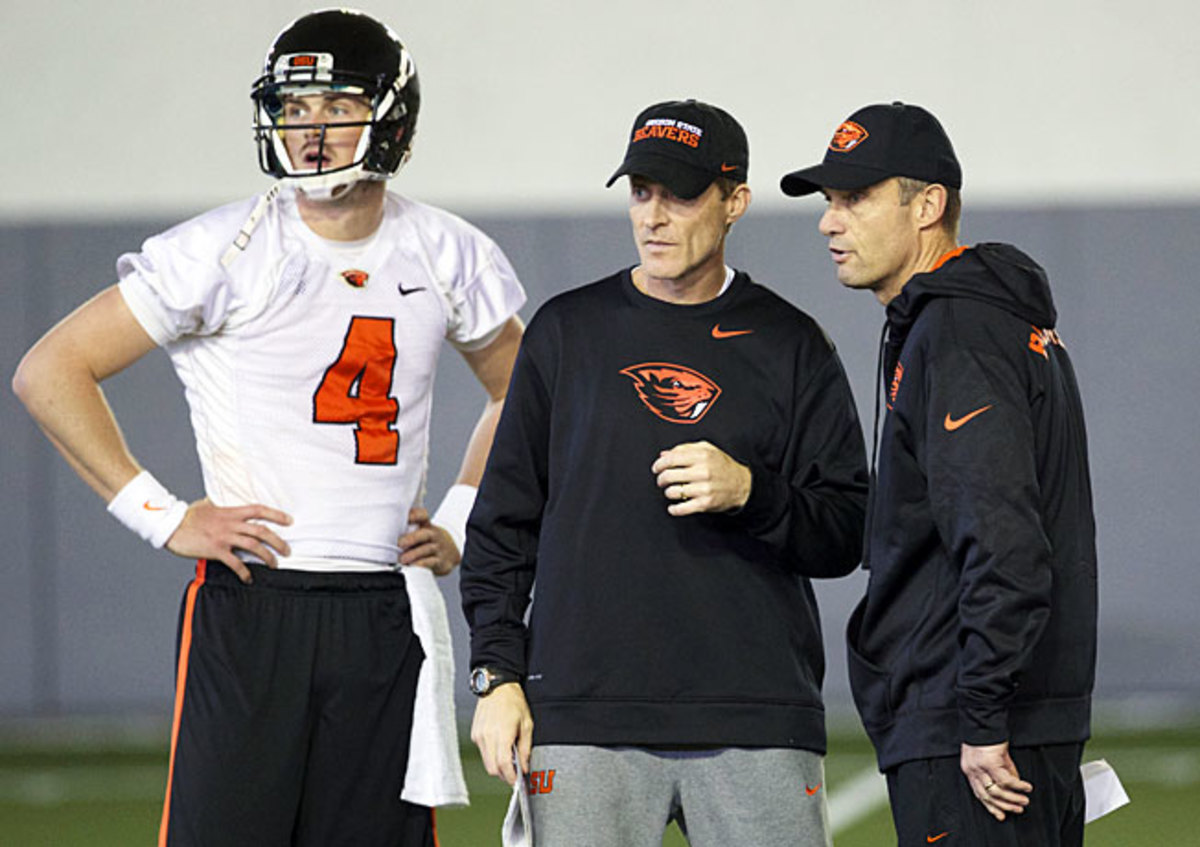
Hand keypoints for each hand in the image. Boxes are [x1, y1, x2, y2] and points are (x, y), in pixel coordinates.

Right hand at [165, 498, 291, 583]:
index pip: (259, 510)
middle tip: (287, 550)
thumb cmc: (187, 516)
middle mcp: (230, 524)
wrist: (170, 525)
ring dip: (267, 556)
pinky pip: (235, 563)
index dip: (276, 514)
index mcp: (231, 512)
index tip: (289, 520)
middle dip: (278, 541)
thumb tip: (225, 503)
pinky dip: (244, 572)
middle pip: (261, 531)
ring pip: (253, 546)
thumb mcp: (207, 505)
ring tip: (275, 564)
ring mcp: (224, 537)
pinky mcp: (215, 550)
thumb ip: (220, 506)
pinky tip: (248, 578)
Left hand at [398, 507, 459, 575]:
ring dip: (414, 554)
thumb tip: (382, 533)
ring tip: (402, 559)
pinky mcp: (440, 561)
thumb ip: (406, 530)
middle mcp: (433, 535)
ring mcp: (437, 548)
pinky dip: (422, 564)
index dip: (414, 515)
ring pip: (427, 549)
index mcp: (426, 525)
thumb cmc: (426, 542)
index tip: (405, 518)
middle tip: (400, 544)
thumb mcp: (421, 532)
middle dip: (411, 539)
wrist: (450, 553)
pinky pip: (432, 562)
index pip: (422, 515)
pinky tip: (413, 566)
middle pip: (424, 534)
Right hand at [470, 683, 532, 785]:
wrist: (497, 687)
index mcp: (502, 734)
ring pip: (486, 762)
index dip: (511, 777)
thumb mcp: (526, 724)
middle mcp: (487, 736)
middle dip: (504, 774)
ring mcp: (479, 736)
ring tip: (509, 756)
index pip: (504, 765)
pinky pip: (482, 752)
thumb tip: (524, 766)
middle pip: (493, 768)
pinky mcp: (475, 734)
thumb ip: (525, 749)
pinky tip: (500, 746)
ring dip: (497, 765)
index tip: (517, 781)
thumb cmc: (513, 701)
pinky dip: (491, 755)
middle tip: (514, 772)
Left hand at [652, 440, 751, 515]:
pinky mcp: (705, 503)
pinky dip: (674, 509)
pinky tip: (673, 507)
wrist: (743, 485)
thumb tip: (664, 454)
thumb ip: (685, 449)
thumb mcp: (708, 450)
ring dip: (668, 492)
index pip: (671, 459)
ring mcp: (704, 489)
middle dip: (661, 479)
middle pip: (669, 475)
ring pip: (673, 492)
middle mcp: (703, 471)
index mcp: (702, 456)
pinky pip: (682, 508)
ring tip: (673, 491)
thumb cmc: (723, 466)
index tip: (656, 468)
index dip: (659, 464)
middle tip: (662, 480)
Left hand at [960, 741, 1031, 820]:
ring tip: (1024, 800)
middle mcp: (972, 770)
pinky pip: (1006, 780)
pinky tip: (1026, 787)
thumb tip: (1015, 785)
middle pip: (987, 796)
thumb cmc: (987, 736)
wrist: (983, 719)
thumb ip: (1002, 771)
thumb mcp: (992, 756)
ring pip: (997, 791)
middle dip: (1004, 806)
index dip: (991, 806)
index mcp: (969, 769)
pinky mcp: (990, 762)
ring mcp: (979, 767)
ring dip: (1013, 798)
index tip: (1001, 815)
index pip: (978, 794)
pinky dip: (1018, 786)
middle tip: (1017, 809)